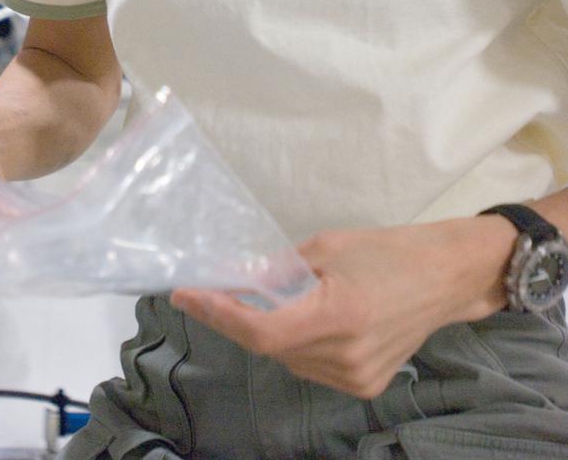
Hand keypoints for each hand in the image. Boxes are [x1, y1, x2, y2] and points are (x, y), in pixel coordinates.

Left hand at [172, 217, 514, 398]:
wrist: (445, 277)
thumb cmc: (388, 250)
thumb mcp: (327, 246)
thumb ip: (278, 270)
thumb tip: (235, 280)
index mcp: (338, 316)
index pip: (262, 330)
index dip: (219, 314)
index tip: (187, 294)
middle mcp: (346, 357)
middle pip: (271, 346)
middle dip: (239, 318)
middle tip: (217, 290)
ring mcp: (357, 378)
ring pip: (288, 359)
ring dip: (270, 331)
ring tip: (277, 298)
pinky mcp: (364, 386)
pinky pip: (311, 366)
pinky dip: (297, 343)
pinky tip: (308, 318)